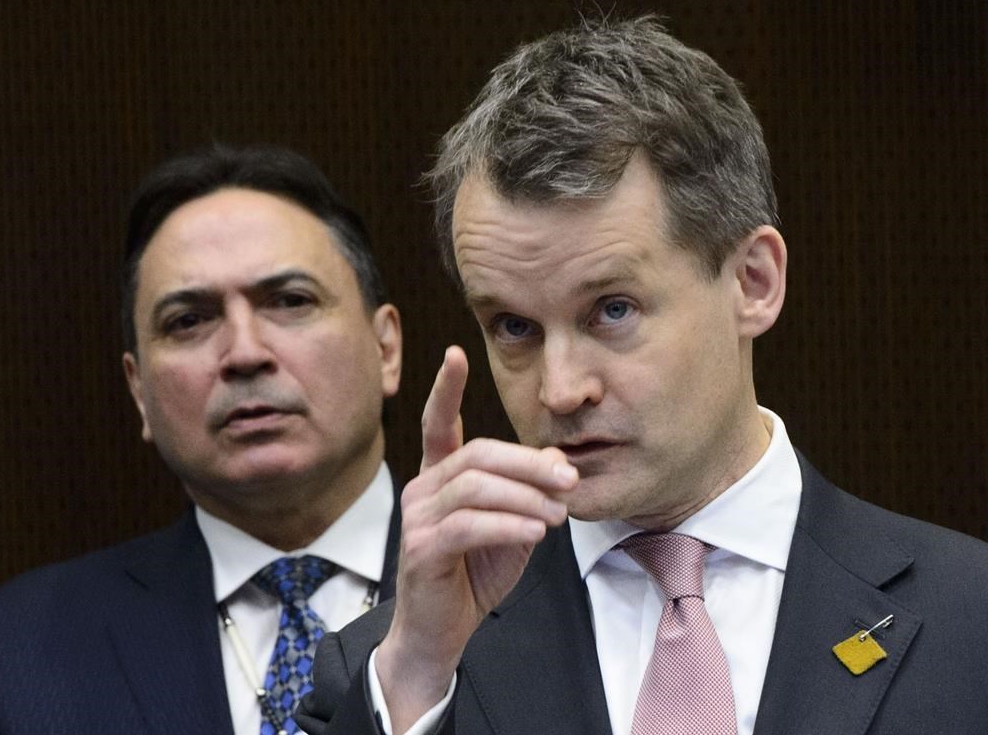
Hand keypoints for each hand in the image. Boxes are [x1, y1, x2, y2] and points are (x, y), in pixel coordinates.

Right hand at [376, 346, 576, 732]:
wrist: (442, 633)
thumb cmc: (473, 574)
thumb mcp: (511, 527)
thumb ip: (528, 493)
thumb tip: (560, 459)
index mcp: (440, 478)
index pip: (439, 424)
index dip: (446, 389)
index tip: (454, 354)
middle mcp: (423, 489)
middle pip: (477, 454)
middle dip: (529, 463)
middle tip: (570, 480)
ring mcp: (417, 518)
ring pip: (475, 486)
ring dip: (526, 497)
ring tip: (558, 515)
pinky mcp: (421, 548)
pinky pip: (468, 524)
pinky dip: (509, 525)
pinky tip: (536, 532)